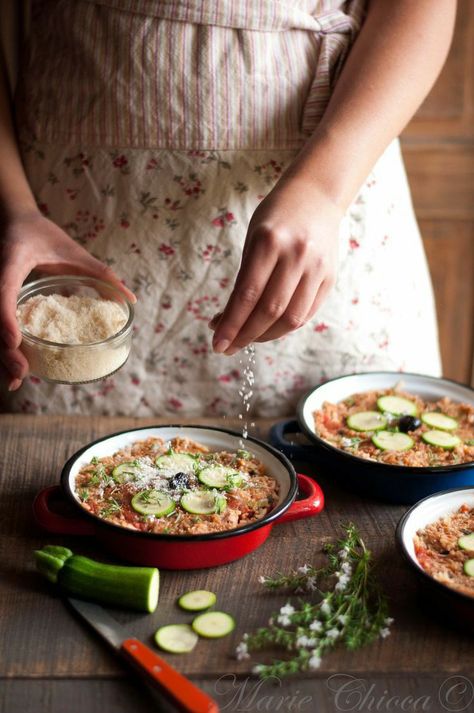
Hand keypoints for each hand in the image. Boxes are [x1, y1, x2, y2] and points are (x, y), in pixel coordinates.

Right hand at [0, 210, 135, 390]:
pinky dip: (10, 347)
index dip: (6, 321)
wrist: (16, 222)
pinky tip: (18, 367)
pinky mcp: (3, 299)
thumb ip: (101, 273)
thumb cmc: (43, 233)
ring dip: (6, 355)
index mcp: (9, 265)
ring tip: (18, 379)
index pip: (3, 295)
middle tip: (22, 374)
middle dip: (7, 350)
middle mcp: (0, 282)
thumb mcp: (72, 250)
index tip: (15, 342)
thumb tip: (130, 299)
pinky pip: (4, 324)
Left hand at [209, 177, 341, 354]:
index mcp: (270, 241)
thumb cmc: (276, 218)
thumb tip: (227, 321)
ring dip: (265, 336)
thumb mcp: (253, 239)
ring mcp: (317, 268)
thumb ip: (245, 278)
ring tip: (247, 338)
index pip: (247, 295)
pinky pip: (306, 313)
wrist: (317, 196)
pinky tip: (269, 327)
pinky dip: (285, 327)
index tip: (217, 343)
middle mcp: (296, 255)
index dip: (231, 324)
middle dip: (245, 335)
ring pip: (291, 318)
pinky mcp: (330, 278)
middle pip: (269, 311)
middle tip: (228, 347)